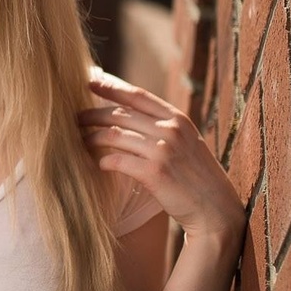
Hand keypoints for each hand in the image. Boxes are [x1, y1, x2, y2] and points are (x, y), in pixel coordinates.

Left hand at [79, 70, 244, 242]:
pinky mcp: (154, 173)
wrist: (215, 210)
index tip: (90, 81)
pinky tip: (99, 164)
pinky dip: (103, 161)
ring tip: (79, 141)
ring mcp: (163, 150)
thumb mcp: (186, 142)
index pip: (138, 95)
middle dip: (92, 114)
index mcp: (178, 118)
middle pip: (120, 114)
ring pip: (114, 135)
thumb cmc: (196, 177)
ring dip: (92, 138)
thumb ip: (163, 127)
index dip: (111, 86)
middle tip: (74, 117)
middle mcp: (170, 130)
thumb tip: (129, 114)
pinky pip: (117, 161)